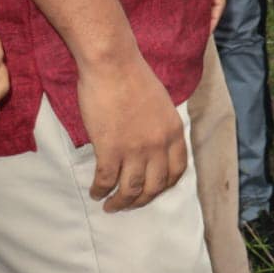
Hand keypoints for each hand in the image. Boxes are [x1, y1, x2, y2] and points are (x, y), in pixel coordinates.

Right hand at [78, 52, 187, 211]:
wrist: (113, 65)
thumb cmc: (133, 77)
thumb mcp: (161, 103)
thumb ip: (160, 126)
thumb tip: (152, 144)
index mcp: (174, 131)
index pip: (177, 169)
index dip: (166, 185)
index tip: (154, 191)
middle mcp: (159, 144)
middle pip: (155, 185)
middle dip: (142, 200)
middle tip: (129, 204)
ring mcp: (135, 148)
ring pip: (131, 189)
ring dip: (120, 203)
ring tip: (111, 206)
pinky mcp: (110, 149)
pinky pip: (106, 180)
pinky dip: (100, 190)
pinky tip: (96, 192)